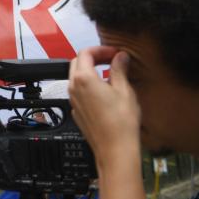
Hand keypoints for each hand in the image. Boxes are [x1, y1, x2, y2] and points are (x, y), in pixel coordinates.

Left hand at [68, 46, 140, 164]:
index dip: (101, 49)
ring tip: (110, 74)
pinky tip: (105, 92)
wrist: (115, 149)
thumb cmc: (121, 122)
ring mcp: (73, 100)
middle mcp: (73, 88)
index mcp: (83, 79)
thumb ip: (119, 70)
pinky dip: (89, 86)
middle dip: (94, 57)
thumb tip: (120, 57)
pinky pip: (79, 92)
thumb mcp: (125, 90)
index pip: (85, 53)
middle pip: (77, 62)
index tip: (114, 53)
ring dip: (90, 71)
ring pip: (76, 77)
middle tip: (111, 59)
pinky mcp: (76, 111)